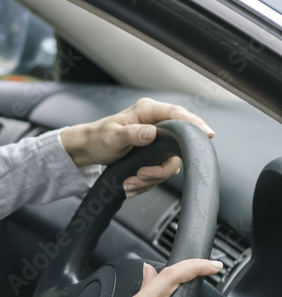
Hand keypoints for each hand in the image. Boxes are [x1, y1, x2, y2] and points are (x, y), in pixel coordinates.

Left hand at [60, 97, 214, 196]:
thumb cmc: (98, 137)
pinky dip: (147, 183)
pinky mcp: (157, 156)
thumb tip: (151, 133)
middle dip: (160, 168)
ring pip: (170, 164)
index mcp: (148, 111)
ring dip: (151, 179)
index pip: (178, 114)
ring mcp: (159, 142)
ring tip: (129, 183)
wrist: (89, 149)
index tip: (207, 134)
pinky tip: (131, 185)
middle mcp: (157, 125)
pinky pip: (161, 173)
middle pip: (178, 147)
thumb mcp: (111, 136)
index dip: (194, 124)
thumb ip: (131, 134)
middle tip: (141, 175)